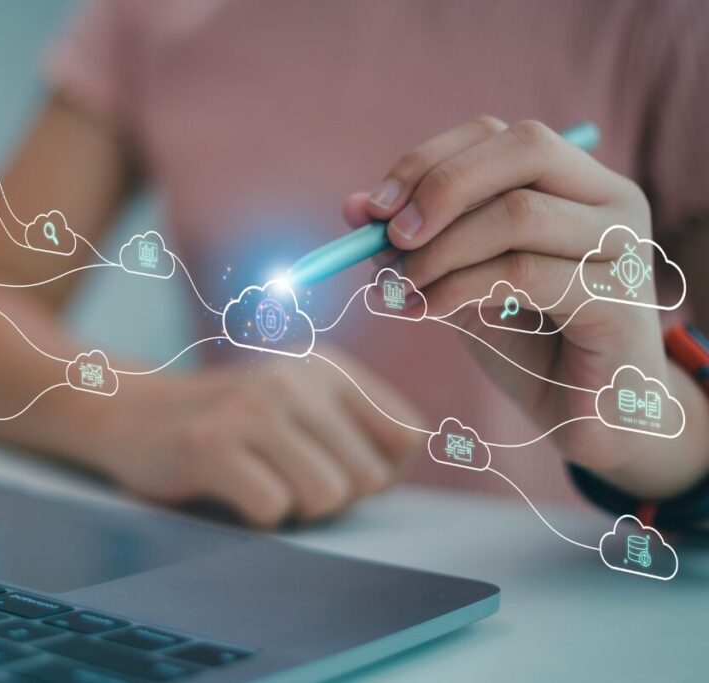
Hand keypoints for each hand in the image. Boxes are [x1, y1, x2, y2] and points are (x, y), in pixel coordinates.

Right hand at [96, 344, 424, 526]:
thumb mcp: (298, 402)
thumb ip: (355, 426)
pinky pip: (274, 508)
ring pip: (328, 496)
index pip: (407, 437)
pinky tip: (230, 488)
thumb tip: (399, 470)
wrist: (133, 412)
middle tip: (285, 476)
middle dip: (334, 496)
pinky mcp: (212, 445)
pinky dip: (257, 514)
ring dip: (297, 508)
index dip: (379, 470)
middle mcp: (295, 379)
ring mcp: (252, 410)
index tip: (335, 465)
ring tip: (262, 481)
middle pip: (370, 478)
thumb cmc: (230, 422)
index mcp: (327, 367)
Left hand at [343, 117, 707, 496]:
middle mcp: (611, 201)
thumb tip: (354, 208)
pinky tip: (424, 312)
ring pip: (517, 213)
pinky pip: (523, 273)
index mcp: (575, 183)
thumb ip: (417, 244)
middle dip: (439, 187)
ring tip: (397, 289)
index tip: (371, 211)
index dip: (427, 162)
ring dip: (439, 251)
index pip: (496, 134)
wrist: (587, 419)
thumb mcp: (461, 282)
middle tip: (389, 237)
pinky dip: (457, 288)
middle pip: (522, 148)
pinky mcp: (620, 300)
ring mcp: (625, 246)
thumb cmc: (528, 344)